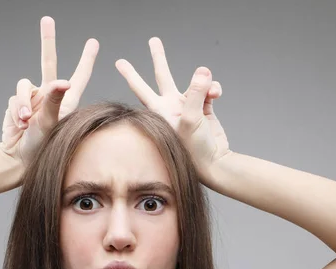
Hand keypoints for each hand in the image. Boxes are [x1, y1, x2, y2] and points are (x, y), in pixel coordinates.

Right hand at [0, 16, 98, 167]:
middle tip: (47, 20)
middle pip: (48, 62)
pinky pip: (14, 99)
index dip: (85, 60)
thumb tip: (63, 80)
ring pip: (24, 85)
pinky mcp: (17, 104)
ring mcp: (33, 99)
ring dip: (22, 103)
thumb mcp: (51, 123)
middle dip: (47, 41)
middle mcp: (49, 96)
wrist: (19, 158)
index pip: (78, 76)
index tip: (93, 43)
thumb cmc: (42, 146)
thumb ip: (55, 100)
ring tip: (25, 122)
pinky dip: (15, 111)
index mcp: (65, 101)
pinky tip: (19, 125)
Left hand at [115, 38, 230, 181]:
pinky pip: (208, 89)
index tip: (119, 62)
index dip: (131, 75)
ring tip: (211, 91)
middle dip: (159, 58)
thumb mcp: (192, 119)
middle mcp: (171, 106)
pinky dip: (214, 89)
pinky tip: (217, 95)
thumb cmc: (195, 148)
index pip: (141, 88)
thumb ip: (197, 92)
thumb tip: (203, 71)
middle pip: (164, 76)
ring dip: (204, 82)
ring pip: (194, 82)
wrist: (214, 162)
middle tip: (153, 40)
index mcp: (160, 110)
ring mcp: (187, 107)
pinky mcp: (204, 108)